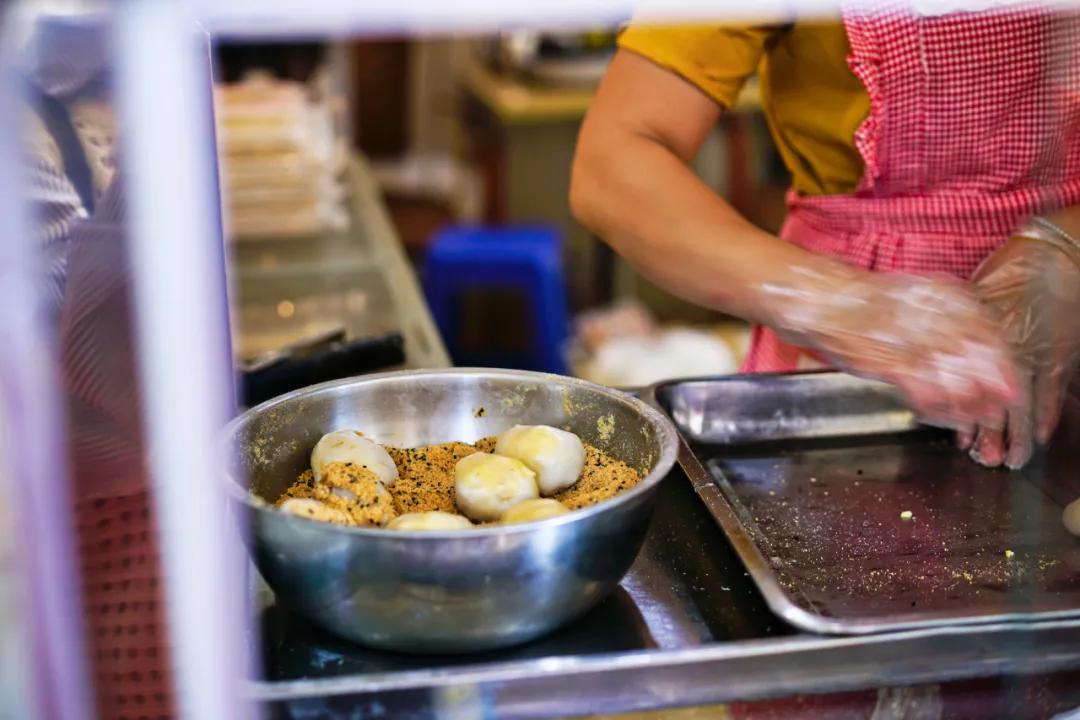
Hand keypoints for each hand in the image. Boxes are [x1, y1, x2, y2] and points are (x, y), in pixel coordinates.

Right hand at [764, 264, 1020, 430]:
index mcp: (940, 294)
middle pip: (976, 355)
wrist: (820, 299)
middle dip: (994, 385)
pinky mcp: (887, 360)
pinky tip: (944, 419)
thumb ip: (941, 317)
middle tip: (1005, 408)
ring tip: (977, 422)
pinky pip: (923, 389)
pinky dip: (937, 407)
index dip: (1002, 360)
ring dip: (969, 402)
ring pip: (954, 375)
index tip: (1012, 382)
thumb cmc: (861, 302)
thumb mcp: (911, 298)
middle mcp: (931, 314)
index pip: (986, 330)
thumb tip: (973, 346)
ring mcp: (909, 338)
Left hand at [960, 238, 1079, 467]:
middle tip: (979, 458)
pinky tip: (1042, 435)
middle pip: (990, 400)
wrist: (1055, 254)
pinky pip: (1052, 389)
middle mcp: (1002, 352)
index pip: (962, 384)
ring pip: (1021, 403)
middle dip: (986, 433)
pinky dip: (1048, 413)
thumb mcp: (973, 297)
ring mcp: (1033, 355)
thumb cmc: (1011, 269)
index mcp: (977, 338)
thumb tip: (935, 352)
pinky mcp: (1059, 353)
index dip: (956, 412)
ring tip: (1009, 459)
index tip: (955, 435)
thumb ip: (960, 329)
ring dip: (1015, 434)